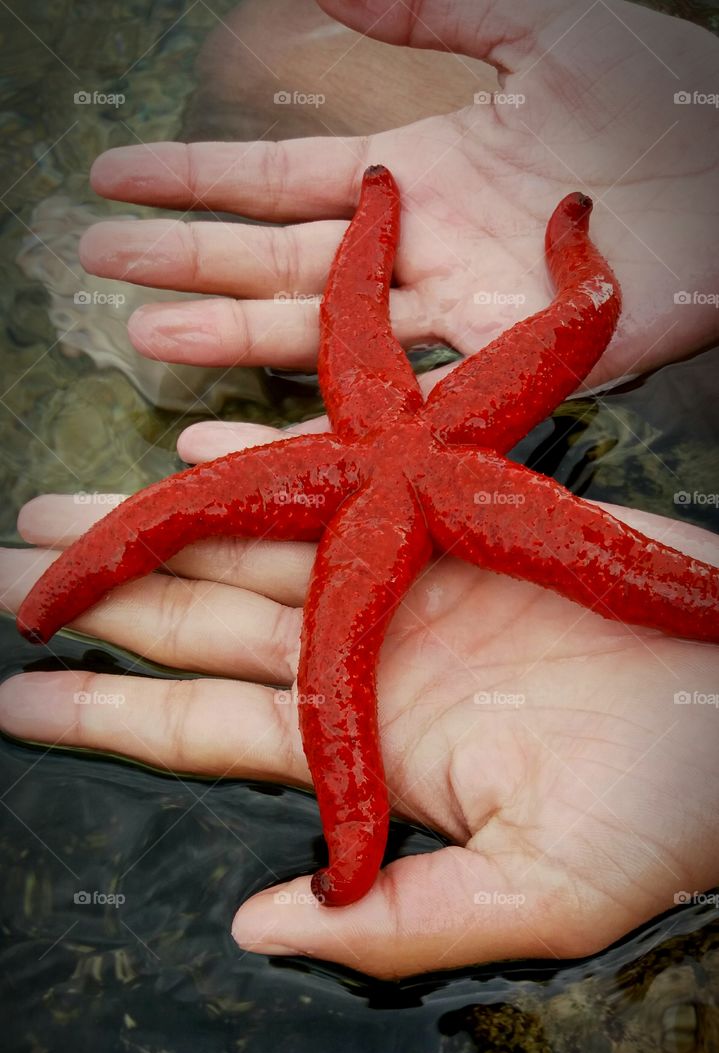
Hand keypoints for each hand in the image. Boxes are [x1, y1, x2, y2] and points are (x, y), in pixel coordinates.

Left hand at [2, 419, 718, 978]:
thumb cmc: (661, 823)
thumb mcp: (534, 898)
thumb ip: (397, 923)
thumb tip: (261, 926)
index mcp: (372, 751)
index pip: (210, 732)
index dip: (109, 715)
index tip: (14, 701)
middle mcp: (373, 663)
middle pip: (209, 629)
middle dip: (111, 603)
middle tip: (5, 576)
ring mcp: (413, 587)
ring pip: (259, 551)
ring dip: (164, 526)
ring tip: (68, 514)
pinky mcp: (465, 523)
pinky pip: (349, 481)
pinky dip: (277, 463)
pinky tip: (201, 446)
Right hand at [77, 0, 718, 387]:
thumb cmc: (651, 97)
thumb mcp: (530, 23)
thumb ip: (424, 7)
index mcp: (417, 173)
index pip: (279, 177)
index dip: (196, 176)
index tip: (117, 175)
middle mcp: (416, 254)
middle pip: (276, 256)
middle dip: (185, 254)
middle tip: (94, 257)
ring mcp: (451, 318)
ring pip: (316, 331)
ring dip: (227, 330)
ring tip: (145, 330)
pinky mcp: (495, 373)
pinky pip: (392, 403)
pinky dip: (314, 417)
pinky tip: (248, 423)